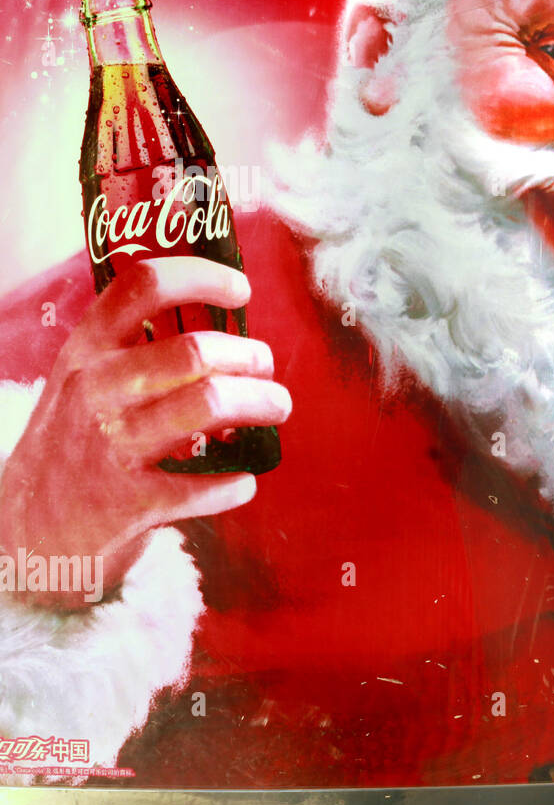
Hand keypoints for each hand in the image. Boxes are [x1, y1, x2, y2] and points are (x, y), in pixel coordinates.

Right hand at [0, 258, 291, 607]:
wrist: (27, 528)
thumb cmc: (76, 442)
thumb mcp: (86, 381)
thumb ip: (138, 351)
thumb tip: (226, 329)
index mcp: (88, 350)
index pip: (143, 287)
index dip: (201, 277)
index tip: (240, 290)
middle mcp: (96, 388)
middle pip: (196, 350)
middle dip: (251, 357)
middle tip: (266, 369)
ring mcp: (111, 444)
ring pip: (209, 403)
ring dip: (259, 404)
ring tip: (275, 409)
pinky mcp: (128, 501)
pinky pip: (204, 483)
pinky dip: (237, 481)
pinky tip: (243, 479)